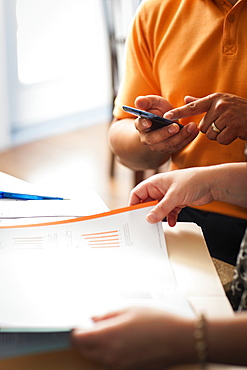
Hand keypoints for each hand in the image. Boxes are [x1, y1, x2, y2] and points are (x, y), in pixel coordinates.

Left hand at [71, 306, 193, 369]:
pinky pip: (111, 363)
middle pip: (85, 350)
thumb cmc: (158, 321)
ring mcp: (120, 367)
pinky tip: (124, 340)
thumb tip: (94, 319)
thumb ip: (107, 315)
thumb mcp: (129, 309)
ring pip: (97, 358)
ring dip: (98, 346)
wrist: (181, 339)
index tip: (81, 322)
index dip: (77, 329)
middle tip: (96, 325)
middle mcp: (110, 357)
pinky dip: (111, 353)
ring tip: (113, 330)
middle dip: (86, 338)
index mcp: (107, 338)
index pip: (78, 339)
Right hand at [129, 168, 213, 225]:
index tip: (133, 215)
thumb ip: (161, 208)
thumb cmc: (193, 180)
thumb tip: (149, 218)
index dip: (133, 204)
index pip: (138, 193)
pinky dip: (170, 218)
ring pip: (158, 209)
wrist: (212, 183)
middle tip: (146, 222)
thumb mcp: (174, 196)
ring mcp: (169, 196)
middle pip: (147, 203)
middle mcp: (160, 189)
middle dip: (147, 213)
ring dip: (159, 216)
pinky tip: (172, 222)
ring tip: (158, 224)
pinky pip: (169, 212)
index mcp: (155, 183)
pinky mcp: (177, 202)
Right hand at [134, 95, 198, 154]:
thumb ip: (147, 101)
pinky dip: (188, 139)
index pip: (140, 125)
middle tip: (175, 127)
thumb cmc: (159, 111)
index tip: (149, 122)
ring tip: (192, 126)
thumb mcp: (154, 103)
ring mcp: (158, 146)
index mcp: (141, 125)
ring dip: (181, 136)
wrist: (167, 123)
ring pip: (168, 144)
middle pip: (154, 139)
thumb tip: (138, 101)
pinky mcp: (169, 149)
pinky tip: (195, 131)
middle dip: (165, 133)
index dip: (143, 124)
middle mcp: (147, 138)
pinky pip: (178, 146)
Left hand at [164, 93, 246, 144]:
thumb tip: (186, 98)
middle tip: (225, 123)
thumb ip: (202, 102)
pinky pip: (221, 140)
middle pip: (202, 127)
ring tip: (230, 127)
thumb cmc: (239, 109)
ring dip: (219, 135)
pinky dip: (227, 139)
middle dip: (212, 129)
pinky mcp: (234, 126)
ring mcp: (227, 115)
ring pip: (210, 135)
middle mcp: (220, 105)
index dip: (178, 112)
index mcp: (215, 99)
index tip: (166, 116)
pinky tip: (235, 132)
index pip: (193, 107)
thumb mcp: (221, 101)